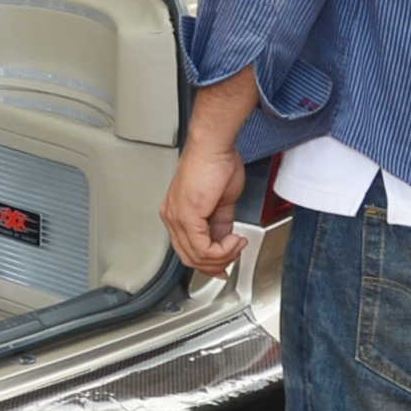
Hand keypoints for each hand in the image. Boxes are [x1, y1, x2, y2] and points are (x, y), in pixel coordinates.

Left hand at [162, 141, 247, 274]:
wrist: (214, 147)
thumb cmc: (216, 163)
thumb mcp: (222, 202)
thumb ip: (221, 224)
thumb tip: (225, 240)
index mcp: (177, 213)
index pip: (188, 250)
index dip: (209, 262)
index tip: (226, 263)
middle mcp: (172, 217)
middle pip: (190, 258)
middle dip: (217, 264)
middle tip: (235, 255)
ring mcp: (177, 218)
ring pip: (197, 257)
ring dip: (223, 256)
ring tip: (238, 244)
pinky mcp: (187, 217)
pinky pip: (203, 249)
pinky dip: (223, 250)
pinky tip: (234, 241)